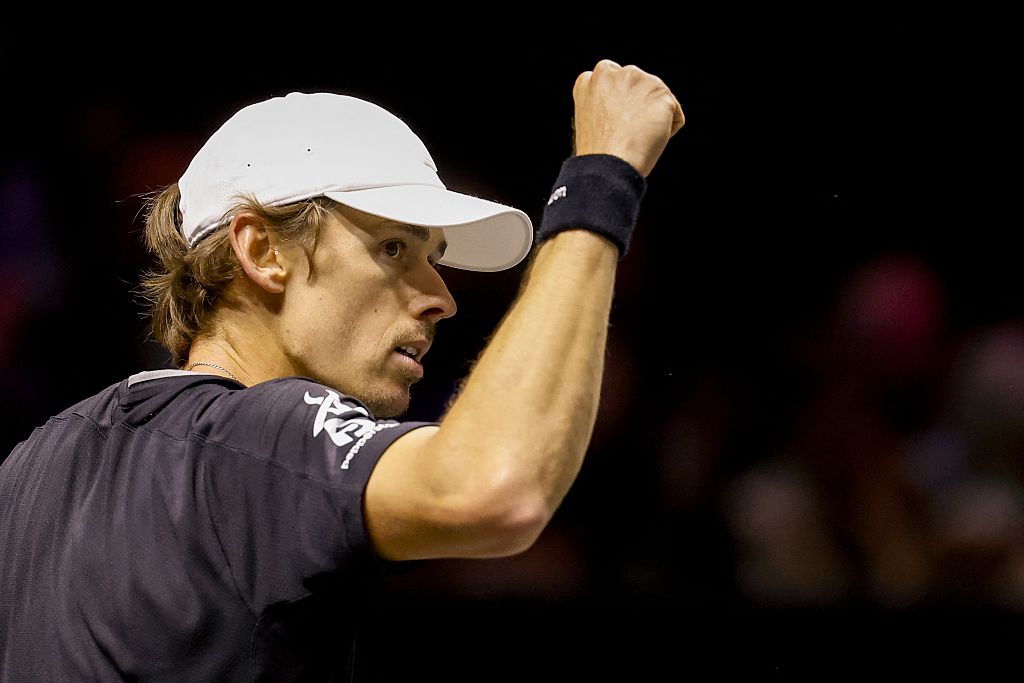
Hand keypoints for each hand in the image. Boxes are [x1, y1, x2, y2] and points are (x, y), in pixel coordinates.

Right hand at [571, 59, 684, 177]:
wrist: (609, 164)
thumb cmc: (600, 152)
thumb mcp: (593, 119)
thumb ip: (609, 103)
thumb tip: (634, 107)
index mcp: (594, 78)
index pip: (616, 82)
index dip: (618, 106)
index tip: (613, 124)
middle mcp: (616, 72)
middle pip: (639, 88)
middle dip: (637, 107)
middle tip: (624, 132)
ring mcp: (640, 80)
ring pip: (658, 101)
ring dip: (653, 119)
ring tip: (634, 137)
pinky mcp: (661, 93)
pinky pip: (675, 117)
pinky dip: (668, 132)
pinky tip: (648, 140)